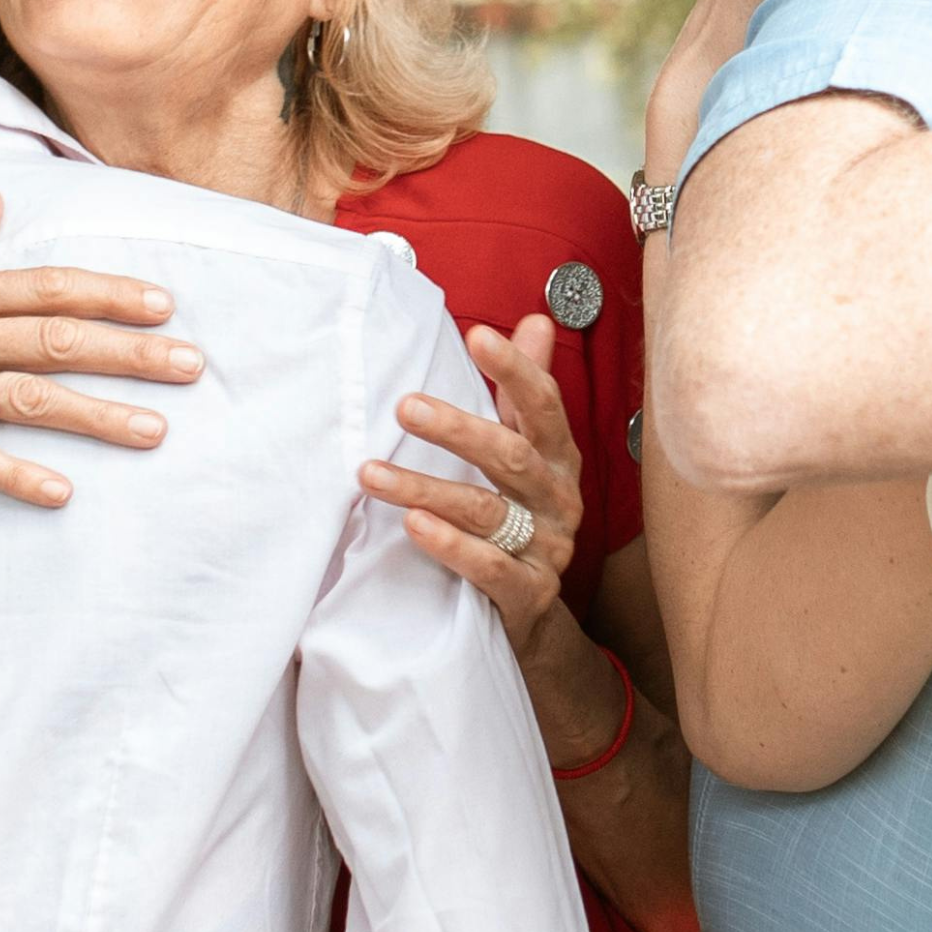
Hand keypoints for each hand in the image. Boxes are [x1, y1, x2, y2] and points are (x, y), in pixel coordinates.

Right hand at [0, 195, 198, 509]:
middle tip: (192, 365)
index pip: (47, 286)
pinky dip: (18, 477)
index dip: (110, 293)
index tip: (163, 302)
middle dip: (132, 354)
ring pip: (31, 400)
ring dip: (99, 417)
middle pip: (59, 341)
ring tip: (156, 430)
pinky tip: (64, 494)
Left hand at [368, 320, 583, 652]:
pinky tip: (415, 526)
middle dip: (457, 430)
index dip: (516, 369)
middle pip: (512, 456)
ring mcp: (547, 548)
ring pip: (486, 512)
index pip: (543, 405)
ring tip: (372, 474)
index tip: (477, 336)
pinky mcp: (528, 593)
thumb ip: (523, 393)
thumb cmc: (521, 515)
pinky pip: (490, 568)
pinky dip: (451, 547)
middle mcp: (559, 499)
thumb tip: (535, 320)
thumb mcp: (526, 450)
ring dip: (426, 489)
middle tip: (404, 407)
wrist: (531, 611)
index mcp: (560, 457)